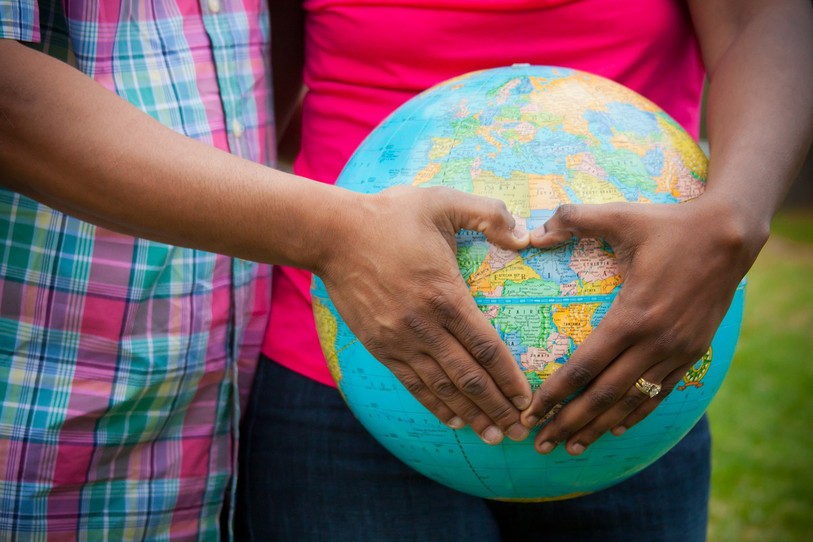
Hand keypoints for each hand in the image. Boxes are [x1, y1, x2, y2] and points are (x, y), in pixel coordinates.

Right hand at [318, 185, 532, 444]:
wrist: (332, 234)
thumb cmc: (390, 215)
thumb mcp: (443, 201)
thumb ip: (489, 214)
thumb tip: (526, 237)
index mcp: (445, 294)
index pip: (486, 347)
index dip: (509, 377)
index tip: (528, 399)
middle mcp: (424, 325)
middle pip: (468, 377)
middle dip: (497, 407)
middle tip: (519, 430)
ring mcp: (399, 339)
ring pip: (441, 387)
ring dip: (470, 414)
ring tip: (492, 435)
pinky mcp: (379, 346)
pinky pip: (411, 383)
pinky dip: (434, 405)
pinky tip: (453, 420)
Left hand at [520, 196, 766, 454]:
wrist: (728, 236)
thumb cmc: (669, 225)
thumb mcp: (621, 216)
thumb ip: (574, 219)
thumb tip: (534, 231)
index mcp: (632, 315)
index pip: (584, 366)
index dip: (554, 393)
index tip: (530, 413)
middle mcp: (654, 342)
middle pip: (603, 395)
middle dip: (569, 422)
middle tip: (541, 444)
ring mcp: (676, 352)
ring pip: (631, 401)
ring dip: (599, 426)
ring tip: (572, 446)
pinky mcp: (692, 353)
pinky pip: (659, 394)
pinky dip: (636, 414)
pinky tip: (616, 428)